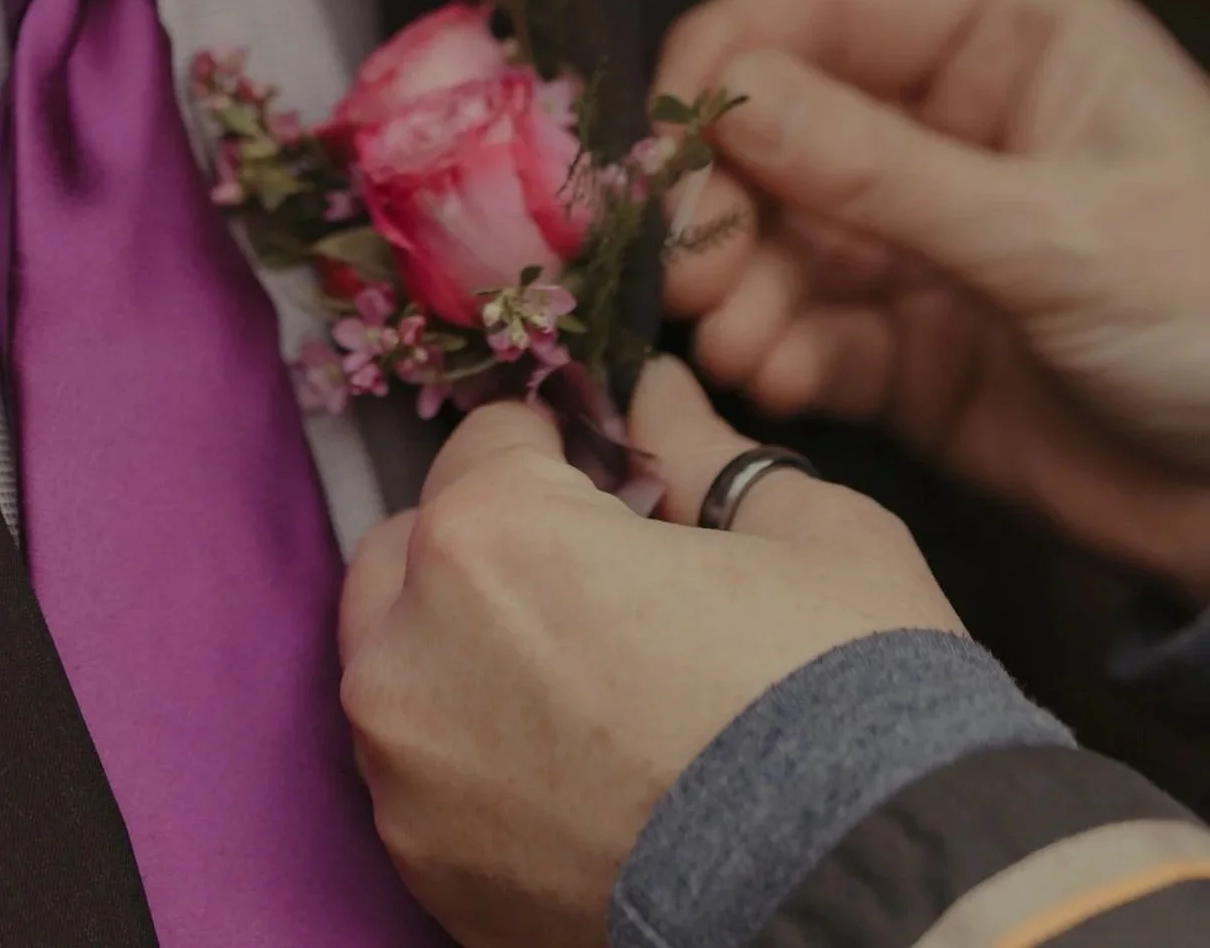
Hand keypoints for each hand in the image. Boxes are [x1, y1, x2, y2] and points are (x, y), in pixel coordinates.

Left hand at [340, 356, 961, 947]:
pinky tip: (575, 772)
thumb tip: (656, 393)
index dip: (564, 447)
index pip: (490, 437)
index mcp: (493, 536)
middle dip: (494, 540)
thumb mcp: (807, 533)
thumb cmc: (854, 703)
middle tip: (601, 582)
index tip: (615, 481)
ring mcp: (406, 779)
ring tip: (589, 686)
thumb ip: (699, 448)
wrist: (885, 912)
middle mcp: (413, 652)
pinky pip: (422, 770)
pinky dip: (474, 750)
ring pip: (403, 659)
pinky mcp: (426, 874)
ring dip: (469, 644)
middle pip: (418, 546)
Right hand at [658, 0, 1209, 601]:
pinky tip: (780, 378)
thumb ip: (881, 173)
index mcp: (998, 39)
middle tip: (685, 266)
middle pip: (768, 128)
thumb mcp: (1057, 231)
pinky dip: (778, 353)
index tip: (664, 144)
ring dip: (736, 287)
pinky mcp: (898, 343)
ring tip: (736, 341)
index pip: (812, 6)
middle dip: (716, 196)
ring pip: (770, 238)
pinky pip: (806, 329)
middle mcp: (938, 125)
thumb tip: (726, 104)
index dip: (724, 61)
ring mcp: (911, 239)